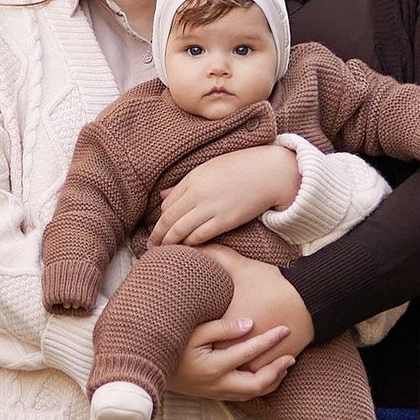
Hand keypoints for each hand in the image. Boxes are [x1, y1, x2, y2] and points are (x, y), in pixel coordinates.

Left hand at [147, 145, 301, 244]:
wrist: (270, 172)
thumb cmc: (241, 168)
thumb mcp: (208, 169)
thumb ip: (184, 184)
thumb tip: (162, 195)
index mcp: (192, 179)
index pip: (167, 204)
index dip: (160, 220)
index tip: (155, 231)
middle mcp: (197, 193)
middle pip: (169, 219)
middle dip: (158, 235)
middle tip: (149, 247)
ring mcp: (211, 207)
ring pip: (180, 230)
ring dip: (170, 243)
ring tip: (163, 252)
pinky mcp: (225, 220)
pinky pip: (200, 235)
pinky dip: (189, 244)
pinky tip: (186, 249)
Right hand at [171, 261, 315, 402]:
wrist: (149, 371)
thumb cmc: (171, 346)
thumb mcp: (193, 331)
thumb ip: (222, 327)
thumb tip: (249, 324)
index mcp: (214, 366)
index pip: (249, 352)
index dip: (270, 340)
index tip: (285, 329)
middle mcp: (218, 383)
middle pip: (258, 383)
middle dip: (277, 369)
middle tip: (291, 355)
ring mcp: (216, 392)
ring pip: (253, 393)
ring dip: (272, 380)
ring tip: (285, 365)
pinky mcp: (214, 395)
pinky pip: (244, 395)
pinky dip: (260, 387)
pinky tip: (267, 376)